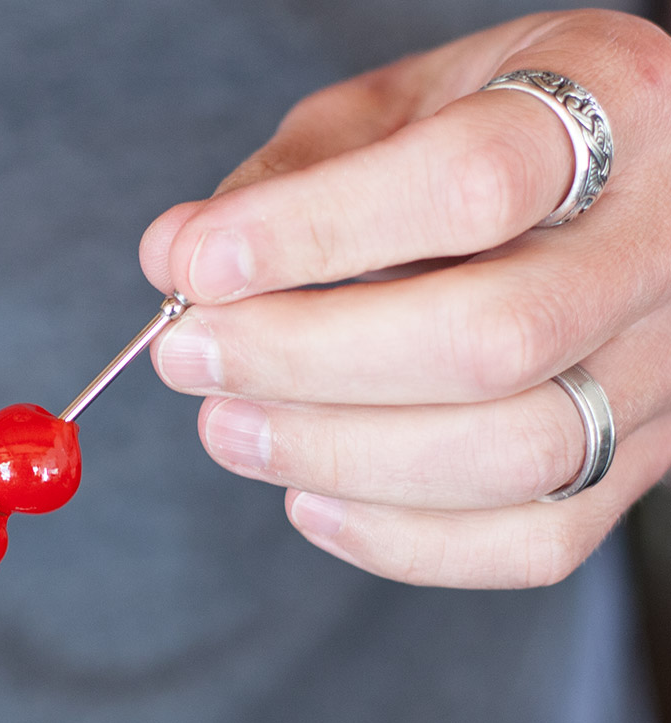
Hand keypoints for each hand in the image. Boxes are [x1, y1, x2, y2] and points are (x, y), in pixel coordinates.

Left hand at [139, 9, 670, 587]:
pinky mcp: (643, 464)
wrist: (623, 186)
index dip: (314, 232)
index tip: (198, 264)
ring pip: (514, 454)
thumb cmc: (486, 137)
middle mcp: (667, 246)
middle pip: (492, 340)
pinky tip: (305, 498)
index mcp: (619, 110)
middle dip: (305, 360)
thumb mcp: (395, 110)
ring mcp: (668, 369)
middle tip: (189, 357)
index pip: (469, 184)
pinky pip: (532, 541)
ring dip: (335, 455)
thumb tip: (173, 258)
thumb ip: (288, 178)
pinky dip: (397, 539)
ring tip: (225, 427)